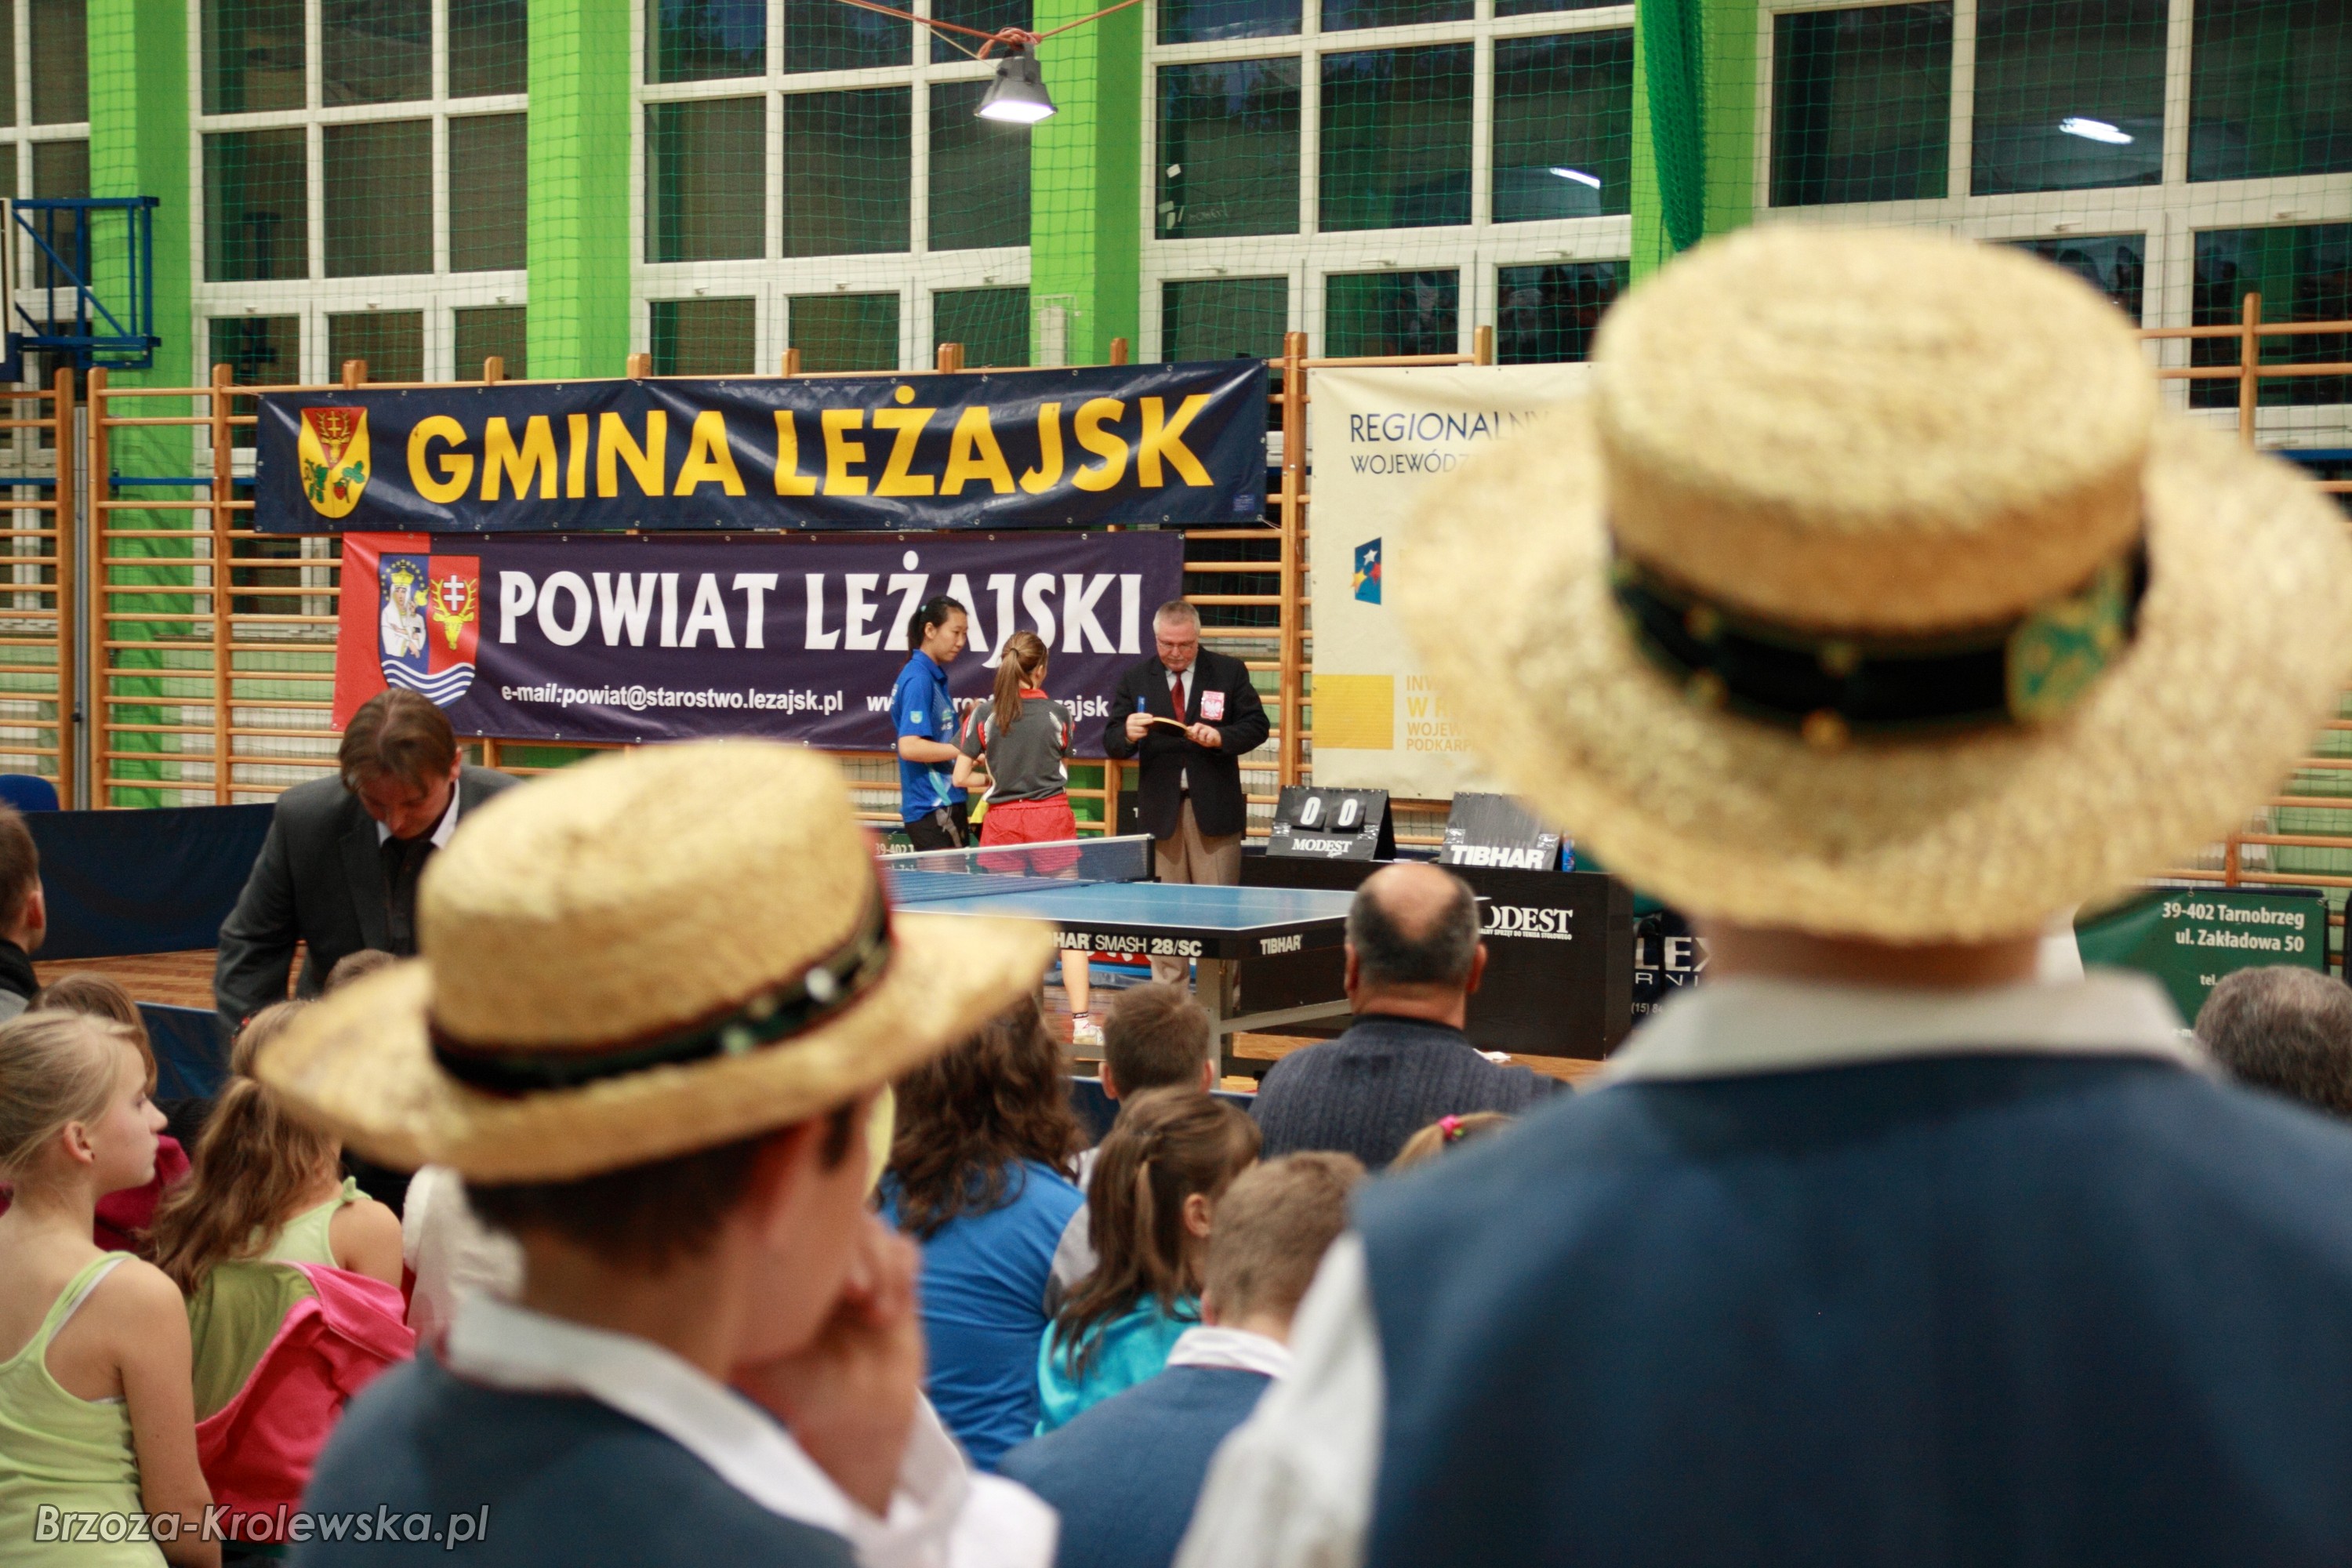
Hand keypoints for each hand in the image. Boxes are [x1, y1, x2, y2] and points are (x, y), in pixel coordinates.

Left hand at [733, 1217, 923, 1515]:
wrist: (855, 1419)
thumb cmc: (801, 1396)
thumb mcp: (763, 1363)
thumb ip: (752, 1323)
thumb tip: (733, 1286)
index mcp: (770, 1273)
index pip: (783, 1223)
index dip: (808, 1236)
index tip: (825, 1279)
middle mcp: (809, 1259)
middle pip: (834, 1215)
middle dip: (855, 1249)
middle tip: (857, 1291)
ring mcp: (849, 1263)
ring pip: (871, 1227)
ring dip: (881, 1264)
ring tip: (878, 1314)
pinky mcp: (887, 1272)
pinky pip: (902, 1247)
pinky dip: (901, 1270)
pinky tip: (892, 1310)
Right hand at [1125, 711, 1152, 741]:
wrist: (1129, 732)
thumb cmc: (1136, 724)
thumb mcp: (1138, 719)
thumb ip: (1144, 718)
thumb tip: (1151, 717)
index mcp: (1131, 717)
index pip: (1138, 715)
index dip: (1145, 716)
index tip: (1151, 716)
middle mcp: (1129, 723)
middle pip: (1139, 722)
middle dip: (1146, 721)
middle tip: (1152, 720)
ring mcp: (1130, 729)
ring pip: (1141, 729)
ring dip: (1146, 729)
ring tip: (1146, 728)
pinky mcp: (1132, 735)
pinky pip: (1141, 734)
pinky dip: (1144, 733)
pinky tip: (1144, 732)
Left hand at [1187, 722, 1222, 748]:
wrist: (1217, 739)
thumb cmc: (1207, 737)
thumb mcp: (1199, 738)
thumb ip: (1193, 736)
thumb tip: (1186, 734)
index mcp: (1199, 728)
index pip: (1193, 725)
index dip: (1190, 729)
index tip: (1188, 734)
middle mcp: (1204, 727)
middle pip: (1197, 724)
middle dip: (1194, 731)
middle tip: (1195, 737)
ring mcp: (1209, 730)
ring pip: (1202, 732)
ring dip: (1201, 738)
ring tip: (1203, 741)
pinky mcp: (1214, 734)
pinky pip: (1209, 737)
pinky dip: (1208, 740)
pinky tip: (1208, 742)